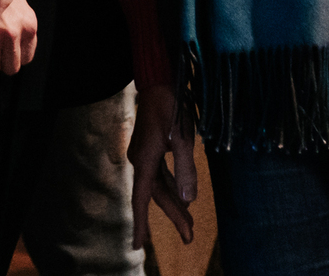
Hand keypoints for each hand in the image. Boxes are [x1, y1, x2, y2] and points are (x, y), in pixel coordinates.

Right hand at [129, 83, 197, 248]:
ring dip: (174, 203)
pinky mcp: (150, 150)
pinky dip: (171, 187)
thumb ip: (185, 169)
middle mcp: (140, 160)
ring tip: (189, 223)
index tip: (138, 246)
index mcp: (145, 159)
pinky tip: (183, 196)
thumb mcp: (183, 138)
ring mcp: (143, 155)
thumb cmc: (172, 107)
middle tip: (190, 238)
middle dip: (173, 215)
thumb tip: (188, 199)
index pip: (142, 199)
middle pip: (155, 195)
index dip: (141, 223)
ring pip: (158, 186)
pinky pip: (160, 175)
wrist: (159, 82)